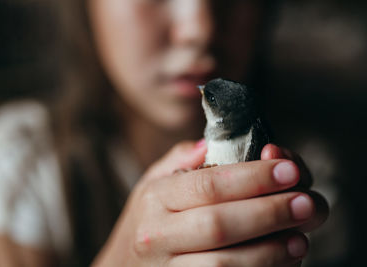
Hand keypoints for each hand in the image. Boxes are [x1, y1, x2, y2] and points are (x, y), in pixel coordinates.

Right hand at [92, 141, 327, 266]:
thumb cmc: (147, 221)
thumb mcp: (154, 182)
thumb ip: (180, 159)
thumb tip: (209, 144)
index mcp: (155, 197)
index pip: (208, 185)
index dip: (253, 177)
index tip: (288, 170)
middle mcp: (156, 234)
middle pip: (219, 224)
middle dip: (269, 212)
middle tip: (305, 202)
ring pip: (223, 265)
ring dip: (269, 251)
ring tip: (299, 238)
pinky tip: (280, 263)